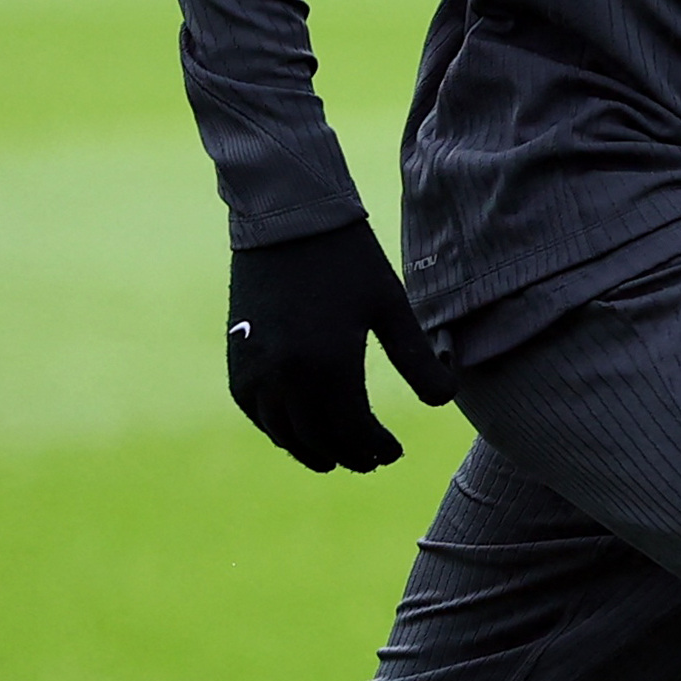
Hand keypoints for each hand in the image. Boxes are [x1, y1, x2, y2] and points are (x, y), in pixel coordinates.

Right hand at [224, 222, 411, 473]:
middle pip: (320, 440)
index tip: (393, 452)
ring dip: (313, 451)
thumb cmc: (348, 259)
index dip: (376, 449)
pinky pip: (257, 413)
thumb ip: (418, 360)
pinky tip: (300, 430)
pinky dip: (280, 429)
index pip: (355, 432)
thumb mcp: (391, 306)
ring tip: (336, 455)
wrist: (287, 220)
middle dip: (349, 456)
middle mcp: (287, 377)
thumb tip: (443, 402)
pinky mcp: (237, 362)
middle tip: (371, 460)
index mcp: (330, 366)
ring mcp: (257, 372)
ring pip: (285, 434)